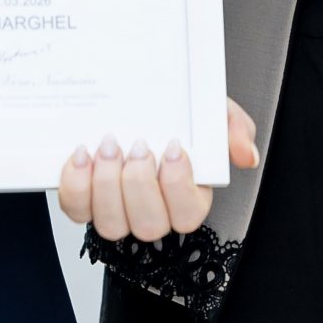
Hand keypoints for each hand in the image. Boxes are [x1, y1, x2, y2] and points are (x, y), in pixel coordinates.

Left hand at [56, 100, 258, 240]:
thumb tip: (246, 154)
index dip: (178, 186)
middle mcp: (153, 212)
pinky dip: (75, 185)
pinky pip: (77, 210)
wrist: (134, 97)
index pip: (188, 214)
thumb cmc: (175, 113)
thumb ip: (232, 127)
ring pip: (111, 225)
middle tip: (137, 146)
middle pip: (149, 225)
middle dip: (139, 185)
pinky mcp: (85, 202)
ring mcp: (117, 211)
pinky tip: (80, 155)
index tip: (172, 147)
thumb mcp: (210, 111)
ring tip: (108, 146)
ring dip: (107, 185)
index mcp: (188, 197)